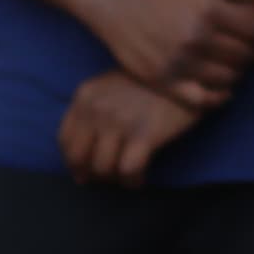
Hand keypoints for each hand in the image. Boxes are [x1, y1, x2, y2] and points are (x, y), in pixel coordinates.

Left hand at [60, 70, 201, 185]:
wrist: (188, 73)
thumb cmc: (153, 82)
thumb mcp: (113, 85)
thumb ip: (95, 108)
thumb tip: (85, 148)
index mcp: (86, 95)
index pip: (64, 139)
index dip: (73, 162)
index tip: (84, 172)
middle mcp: (97, 108)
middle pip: (78, 157)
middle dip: (91, 174)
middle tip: (107, 179)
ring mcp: (119, 121)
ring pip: (102, 167)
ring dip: (114, 180)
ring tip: (127, 178)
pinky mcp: (144, 134)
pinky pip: (128, 170)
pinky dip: (132, 180)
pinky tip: (139, 180)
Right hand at [87, 0, 253, 107]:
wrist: (115, 2)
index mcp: (209, 11)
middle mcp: (196, 38)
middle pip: (246, 57)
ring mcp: (179, 61)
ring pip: (228, 78)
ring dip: (240, 74)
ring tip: (238, 66)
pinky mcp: (163, 80)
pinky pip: (200, 100)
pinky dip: (218, 99)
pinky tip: (224, 91)